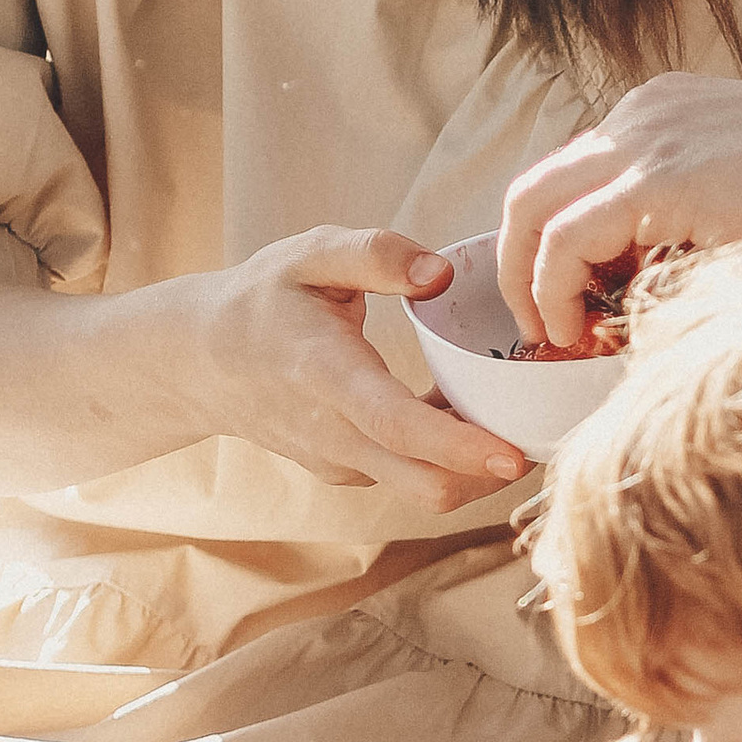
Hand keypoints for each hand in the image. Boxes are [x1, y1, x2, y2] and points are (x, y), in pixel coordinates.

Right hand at [164, 228, 528, 507]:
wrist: (200, 361)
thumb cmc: (261, 300)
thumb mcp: (308, 254)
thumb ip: (375, 253)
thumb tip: (441, 272)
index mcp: (326, 375)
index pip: (398, 426)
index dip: (459, 447)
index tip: (512, 455)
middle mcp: (333, 433)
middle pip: (423, 484)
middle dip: (490, 473)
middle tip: (541, 434)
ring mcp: (338, 461)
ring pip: (423, 488)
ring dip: (472, 465)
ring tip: (505, 412)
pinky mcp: (347, 472)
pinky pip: (409, 476)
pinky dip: (445, 459)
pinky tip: (460, 413)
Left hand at [497, 76, 741, 348]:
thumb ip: (696, 224)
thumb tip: (657, 286)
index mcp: (664, 112)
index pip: (579, 176)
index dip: (560, 243)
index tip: (573, 299)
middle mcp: (641, 113)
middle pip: (538, 186)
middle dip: (521, 260)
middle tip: (538, 322)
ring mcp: (643, 137)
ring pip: (533, 208)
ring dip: (529, 281)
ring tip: (554, 334)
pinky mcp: (654, 176)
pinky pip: (564, 240)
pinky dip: (554, 289)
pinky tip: (578, 328)